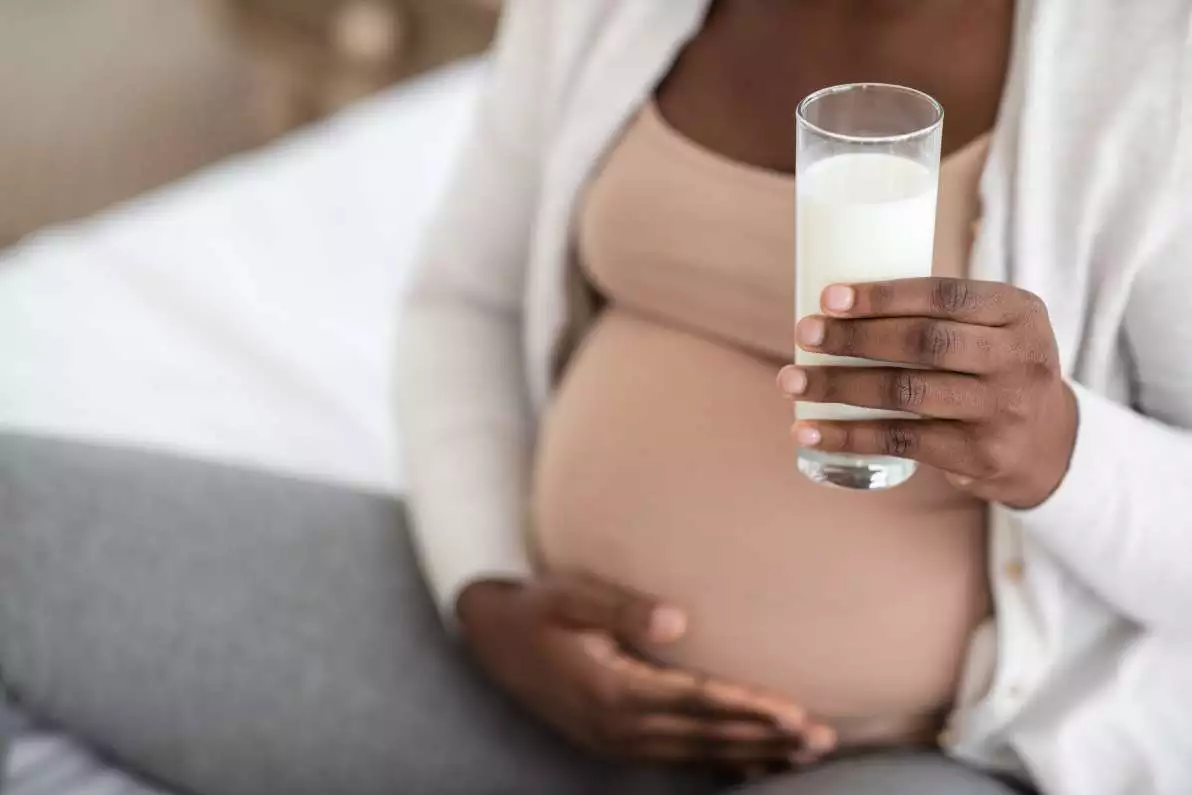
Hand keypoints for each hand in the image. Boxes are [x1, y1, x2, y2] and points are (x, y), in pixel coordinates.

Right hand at [457, 574, 835, 768]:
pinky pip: (678, 758)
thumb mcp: (570, 595)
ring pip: (698, 753)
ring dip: (752, 752)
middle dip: (765, 737)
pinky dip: (720, 762)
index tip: (794, 712)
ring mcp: (615, 740)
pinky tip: (754, 762)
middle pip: (705, 735)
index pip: (695, 701)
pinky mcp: (615, 741)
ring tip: (805, 752)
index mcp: (611, 689)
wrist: (490, 637)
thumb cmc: (537, 606)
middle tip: (821, 739)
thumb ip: (622, 607)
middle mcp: (617, 725)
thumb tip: (679, 621)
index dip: (747, 708)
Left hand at [778, 278, 1077, 508]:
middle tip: (803, 334)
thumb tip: (832, 305)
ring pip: (905, 394)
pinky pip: (901, 442)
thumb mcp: (991, 328)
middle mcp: (1019, 359)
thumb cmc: (993, 369)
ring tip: (790, 381)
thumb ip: (938, 312)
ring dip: (838, 387)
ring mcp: (1002, 411)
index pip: (944, 296)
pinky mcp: (980, 455)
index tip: (827, 297)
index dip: (882, 296)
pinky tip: (808, 432)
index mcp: (1018, 312)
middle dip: (854, 338)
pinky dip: (848, 436)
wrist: (1049, 445)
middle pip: (922, 343)